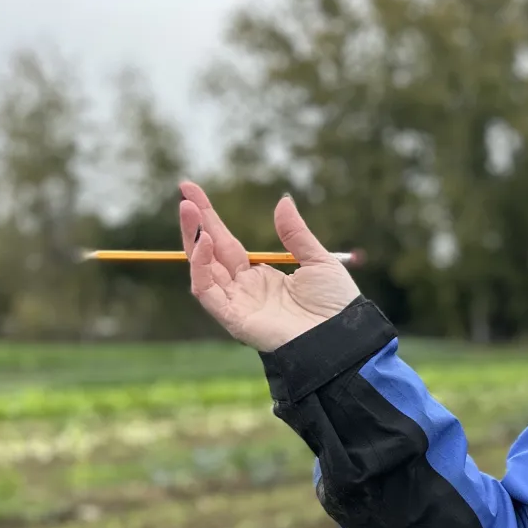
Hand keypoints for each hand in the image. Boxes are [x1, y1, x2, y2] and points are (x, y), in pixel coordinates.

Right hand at [177, 181, 359, 351]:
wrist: (342, 337)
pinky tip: (206, 242)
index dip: (209, 218)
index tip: (191, 189)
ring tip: (189, 209)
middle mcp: (244, 289)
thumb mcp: (318, 261)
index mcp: (261, 276)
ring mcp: (237, 304)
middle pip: (210, 251)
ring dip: (193, 239)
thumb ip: (296, 233)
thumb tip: (283, 201)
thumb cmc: (335, 306)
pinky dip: (201, 268)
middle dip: (195, 223)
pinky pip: (207, 291)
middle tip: (184, 191)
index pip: (227, 243)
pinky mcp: (233, 318)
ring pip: (202, 269)